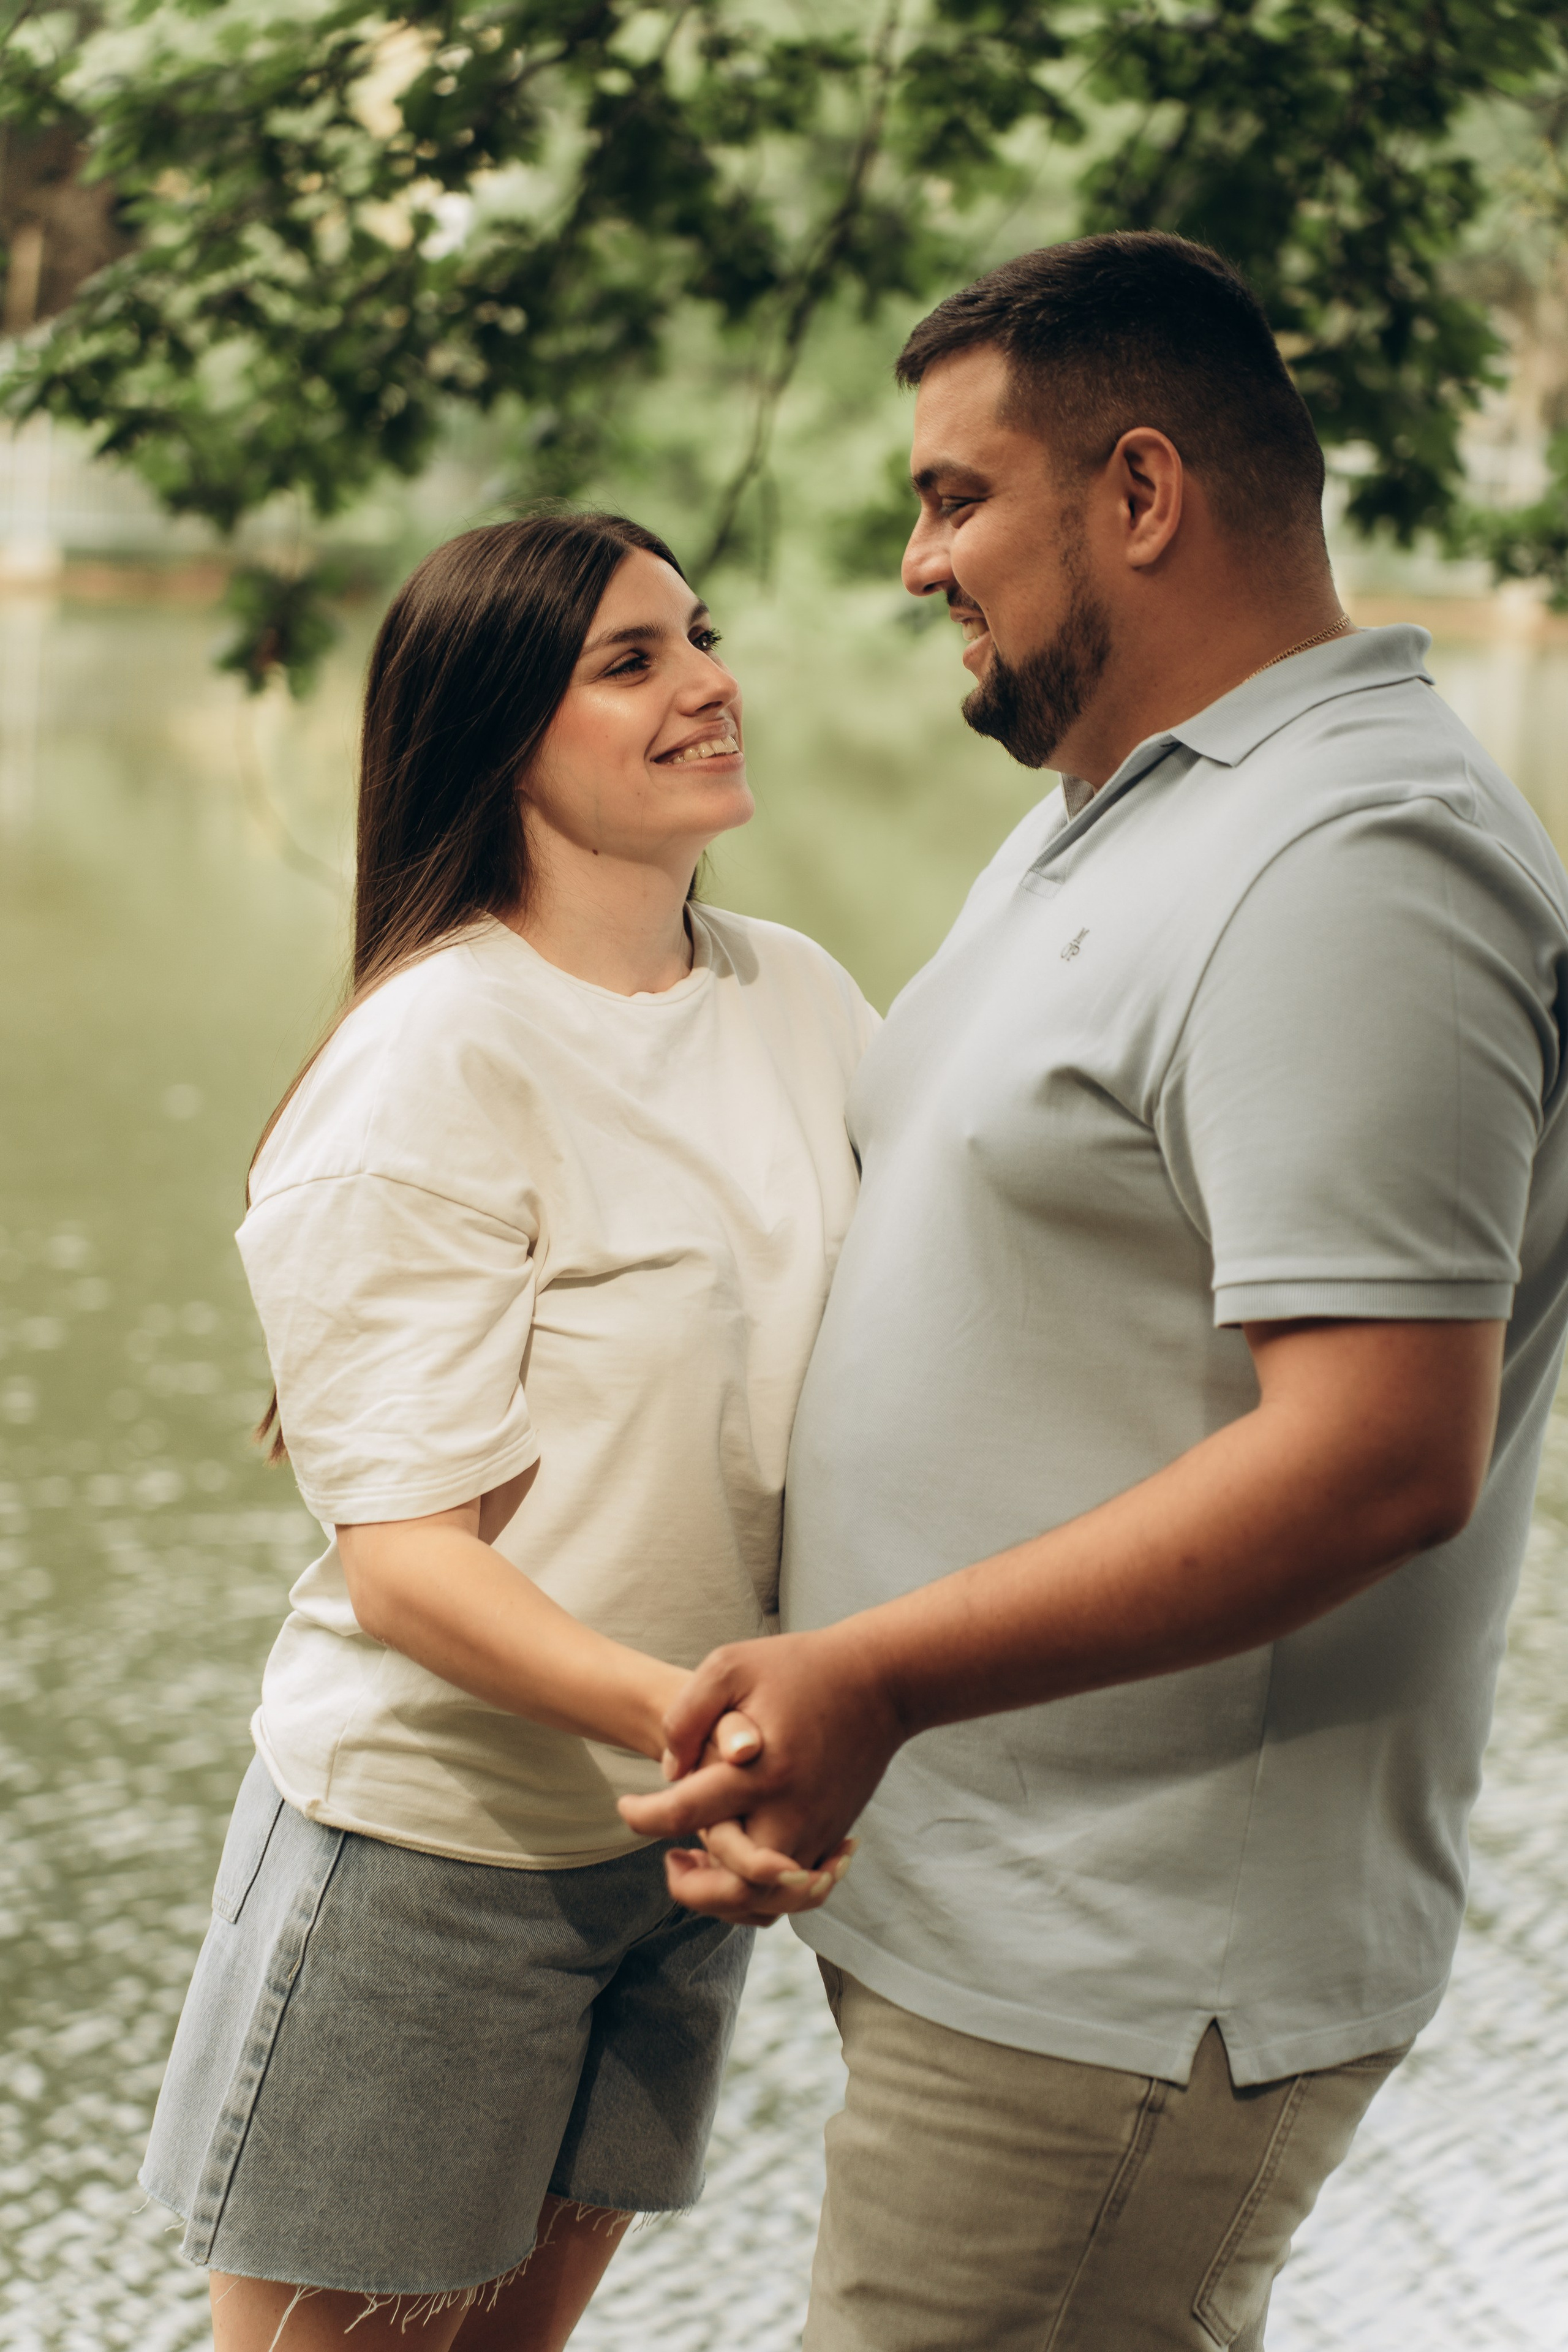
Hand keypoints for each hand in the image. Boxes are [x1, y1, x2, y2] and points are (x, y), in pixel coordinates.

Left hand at [618, 1625, 905, 1909]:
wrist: (881, 1681)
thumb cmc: (799, 1667)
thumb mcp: (731, 1666)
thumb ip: (688, 1715)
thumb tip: (669, 1771)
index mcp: (760, 1771)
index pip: (681, 1814)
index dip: (641, 1817)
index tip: (626, 1807)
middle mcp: (791, 1812)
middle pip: (732, 1887)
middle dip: (688, 1888)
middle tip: (670, 1859)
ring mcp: (817, 1831)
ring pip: (767, 1902)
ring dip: (726, 1901)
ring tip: (701, 1868)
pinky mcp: (832, 1835)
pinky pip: (796, 1892)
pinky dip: (763, 1894)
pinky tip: (741, 1866)